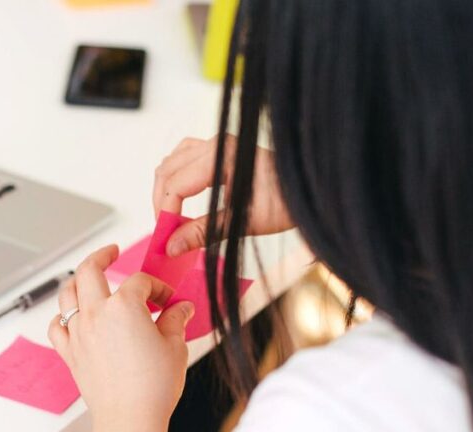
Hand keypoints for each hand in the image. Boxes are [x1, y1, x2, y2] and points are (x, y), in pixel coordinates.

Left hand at [48, 245, 194, 431]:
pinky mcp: (70, 353)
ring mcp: (78, 332)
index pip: (140, 281)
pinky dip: (62, 317)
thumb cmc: (154, 386)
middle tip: (111, 251)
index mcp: (124, 306)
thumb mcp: (175, 347)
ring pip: (67, 293)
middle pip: (89, 270)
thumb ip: (176, 320)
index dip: (157, 287)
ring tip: (89, 277)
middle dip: (101, 255)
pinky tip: (71, 317)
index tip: (168, 300)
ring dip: (78, 281)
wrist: (130, 421)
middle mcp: (96, 314)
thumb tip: (181, 308)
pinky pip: (56, 327)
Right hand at [153, 135, 293, 256]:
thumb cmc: (285, 204)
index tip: (165, 238)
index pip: (176, 184)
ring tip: (171, 217)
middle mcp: (217, 144)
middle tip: (165, 232)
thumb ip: (202, 232)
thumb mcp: (242, 223)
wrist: (310, 190)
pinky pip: (184, 157)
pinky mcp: (220, 149)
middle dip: (161, 202)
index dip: (165, 213)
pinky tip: (181, 197)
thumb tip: (171, 246)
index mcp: (222, 156)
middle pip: (168, 171)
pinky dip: (176, 177)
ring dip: (166, 189)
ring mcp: (218, 143)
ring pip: (172, 161)